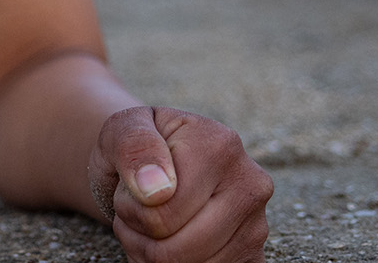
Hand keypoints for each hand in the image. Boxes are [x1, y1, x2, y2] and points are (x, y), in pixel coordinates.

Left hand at [88, 107, 271, 262]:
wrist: (155, 165)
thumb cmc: (136, 148)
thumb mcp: (121, 128)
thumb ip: (133, 146)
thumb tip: (156, 189)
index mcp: (220, 146)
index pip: (161, 213)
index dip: (130, 209)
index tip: (129, 189)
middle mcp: (249, 185)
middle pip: (177, 249)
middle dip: (141, 236)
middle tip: (134, 211)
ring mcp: (256, 224)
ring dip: (153, 255)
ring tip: (149, 225)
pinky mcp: (254, 254)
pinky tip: (169, 243)